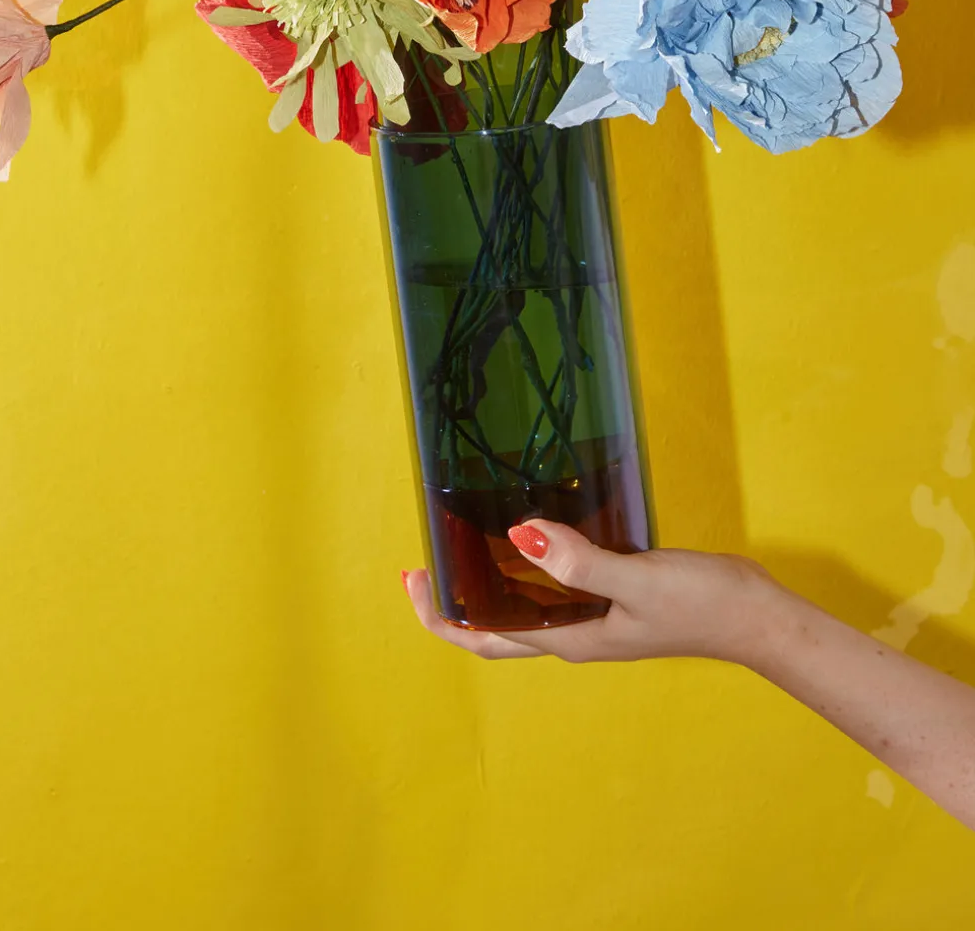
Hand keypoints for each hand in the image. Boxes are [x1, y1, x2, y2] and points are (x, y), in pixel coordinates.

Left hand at [403, 518, 787, 664]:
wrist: (756, 617)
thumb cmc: (701, 604)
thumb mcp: (636, 579)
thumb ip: (581, 562)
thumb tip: (522, 537)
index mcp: (569, 638)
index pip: (486, 637)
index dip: (442, 616)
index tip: (414, 580)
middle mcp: (573, 633)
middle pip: (495, 627)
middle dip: (455, 601)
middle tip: (427, 559)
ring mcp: (592, 617)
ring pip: (523, 606)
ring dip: (490, 582)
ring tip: (466, 541)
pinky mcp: (612, 597)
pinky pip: (555, 585)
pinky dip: (530, 565)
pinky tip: (532, 532)